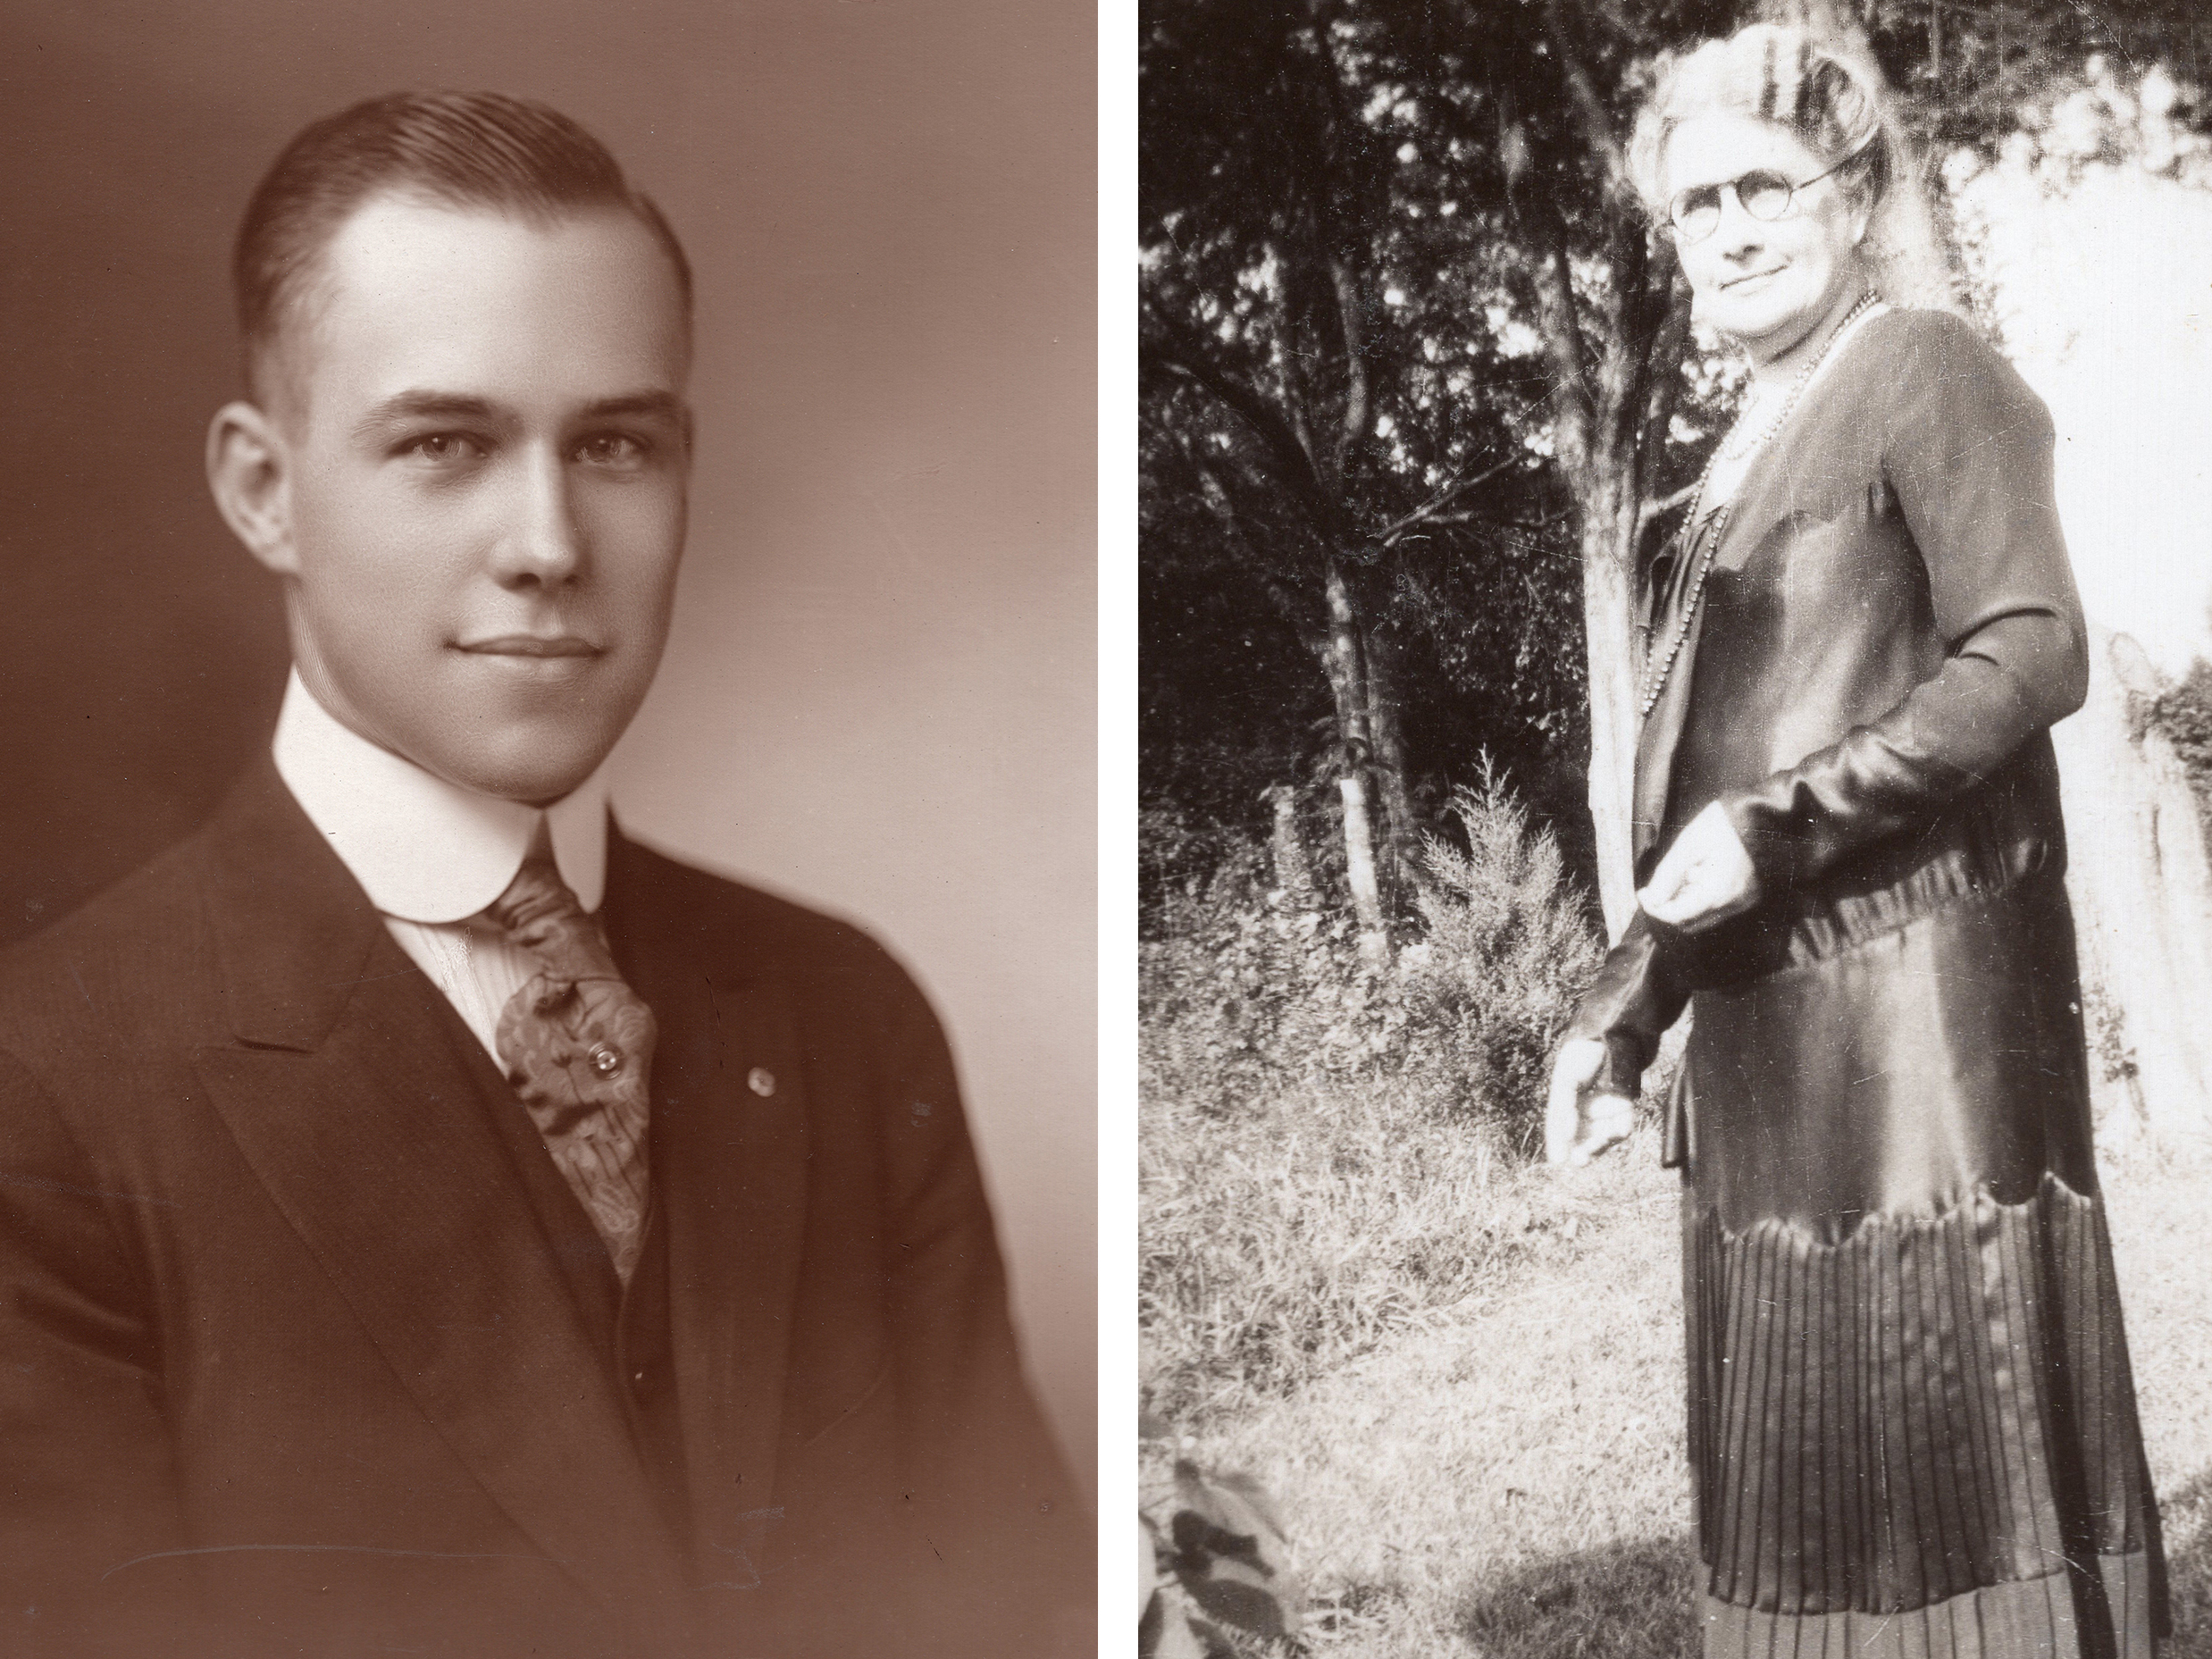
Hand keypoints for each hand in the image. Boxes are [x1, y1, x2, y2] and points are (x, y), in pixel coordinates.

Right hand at [1544, 1038, 1634, 1166]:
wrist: (1617, 1032)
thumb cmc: (1586, 1052)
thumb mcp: (1566, 1078)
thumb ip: (1564, 1109)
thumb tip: (1565, 1137)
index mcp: (1566, 1098)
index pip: (1560, 1127)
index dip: (1558, 1144)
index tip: (1559, 1162)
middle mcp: (1585, 1105)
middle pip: (1582, 1136)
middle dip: (1581, 1150)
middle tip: (1580, 1161)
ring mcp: (1606, 1106)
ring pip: (1602, 1136)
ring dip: (1600, 1144)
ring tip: (1599, 1145)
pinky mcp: (1626, 1104)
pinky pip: (1622, 1124)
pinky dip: (1620, 1129)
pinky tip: (1618, 1129)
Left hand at [1637, 800, 1759, 931]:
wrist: (1759, 813)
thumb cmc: (1722, 824)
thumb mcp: (1688, 844)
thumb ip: (1667, 876)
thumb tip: (1651, 900)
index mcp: (1719, 891)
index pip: (1678, 916)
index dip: (1655, 908)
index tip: (1642, 893)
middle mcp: (1735, 903)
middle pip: (1691, 922)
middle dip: (1670, 907)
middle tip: (1658, 884)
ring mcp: (1745, 902)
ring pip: (1704, 918)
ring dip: (1686, 903)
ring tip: (1687, 872)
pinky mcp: (1750, 897)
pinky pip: (1718, 909)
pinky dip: (1702, 899)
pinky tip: (1701, 874)